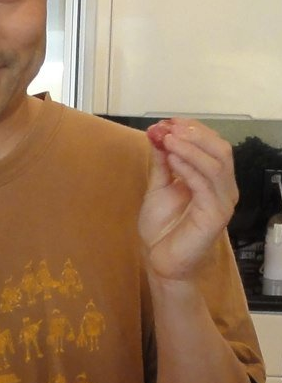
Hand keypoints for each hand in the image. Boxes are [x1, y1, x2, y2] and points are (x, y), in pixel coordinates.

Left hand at [138, 118, 237, 280]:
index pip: (212, 145)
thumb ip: (162, 162)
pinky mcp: (216, 215)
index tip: (168, 122)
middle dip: (195, 135)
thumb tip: (159, 132)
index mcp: (213, 179)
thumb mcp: (159, 187)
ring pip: (216, 164)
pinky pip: (206, 184)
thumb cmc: (162, 228)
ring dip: (190, 148)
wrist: (159, 260)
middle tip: (169, 128)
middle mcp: (223, 188)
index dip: (193, 130)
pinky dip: (189, 167)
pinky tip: (172, 159)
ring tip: (167, 140)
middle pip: (220, 149)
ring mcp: (222, 202)